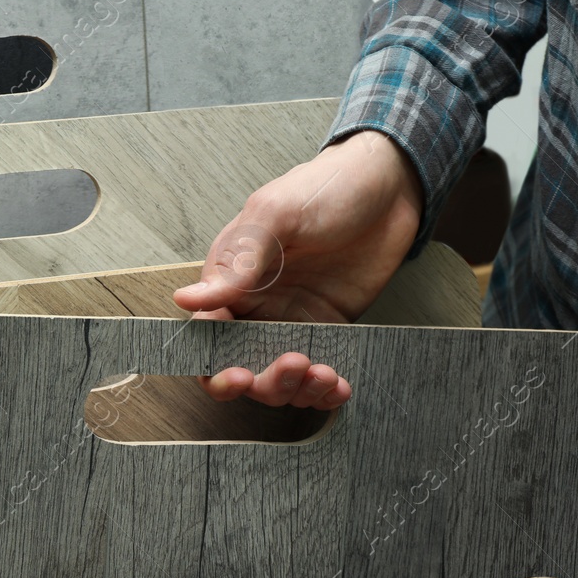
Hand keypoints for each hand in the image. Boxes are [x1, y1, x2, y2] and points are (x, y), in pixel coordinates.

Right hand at [174, 130, 424, 407]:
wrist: (389, 186)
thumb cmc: (326, 187)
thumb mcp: (276, 215)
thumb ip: (237, 261)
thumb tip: (188, 298)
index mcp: (231, 279)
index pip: (208, 334)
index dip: (216, 364)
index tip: (239, 375)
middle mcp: (257, 306)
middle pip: (242, 366)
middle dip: (265, 382)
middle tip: (295, 365)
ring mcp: (293, 321)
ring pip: (280, 378)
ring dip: (298, 390)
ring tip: (325, 374)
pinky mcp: (328, 330)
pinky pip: (318, 373)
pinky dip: (325, 391)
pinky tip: (340, 386)